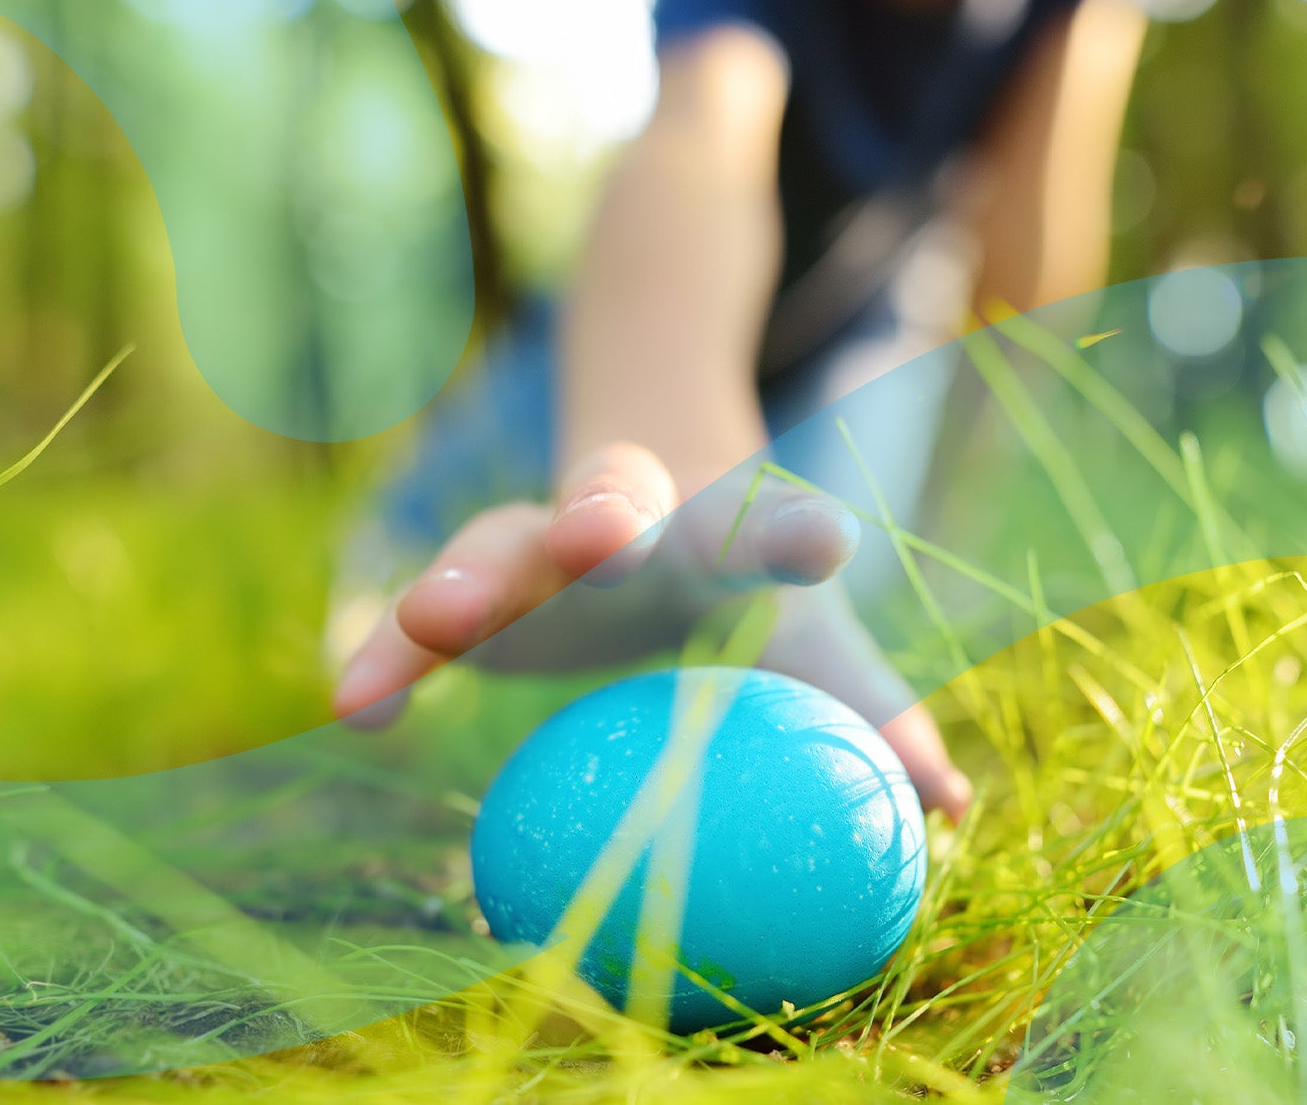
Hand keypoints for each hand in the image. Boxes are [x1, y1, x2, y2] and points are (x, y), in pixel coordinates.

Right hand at [332, 442, 971, 818]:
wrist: (635, 498)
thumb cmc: (743, 586)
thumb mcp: (807, 636)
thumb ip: (868, 705)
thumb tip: (950, 808)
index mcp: (725, 529)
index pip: (760, 525)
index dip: (787, 534)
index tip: (819, 542)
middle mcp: (631, 518)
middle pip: (614, 500)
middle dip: (608, 511)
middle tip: (601, 533)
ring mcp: (543, 543)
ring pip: (500, 542)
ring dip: (468, 576)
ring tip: (428, 618)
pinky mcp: (481, 585)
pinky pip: (422, 627)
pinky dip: (389, 660)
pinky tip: (356, 708)